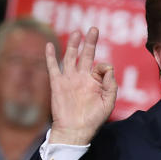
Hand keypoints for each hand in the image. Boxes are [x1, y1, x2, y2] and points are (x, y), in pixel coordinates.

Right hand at [47, 28, 116, 145]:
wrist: (75, 131)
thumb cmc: (93, 119)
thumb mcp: (108, 101)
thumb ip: (111, 83)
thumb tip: (107, 66)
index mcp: (95, 81)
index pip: (101, 66)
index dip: (104, 67)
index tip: (104, 72)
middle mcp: (82, 77)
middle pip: (86, 55)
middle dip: (90, 42)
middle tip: (94, 28)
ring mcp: (69, 79)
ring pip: (70, 57)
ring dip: (73, 44)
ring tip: (77, 32)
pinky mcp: (57, 83)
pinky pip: (53, 67)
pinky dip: (50, 56)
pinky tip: (49, 45)